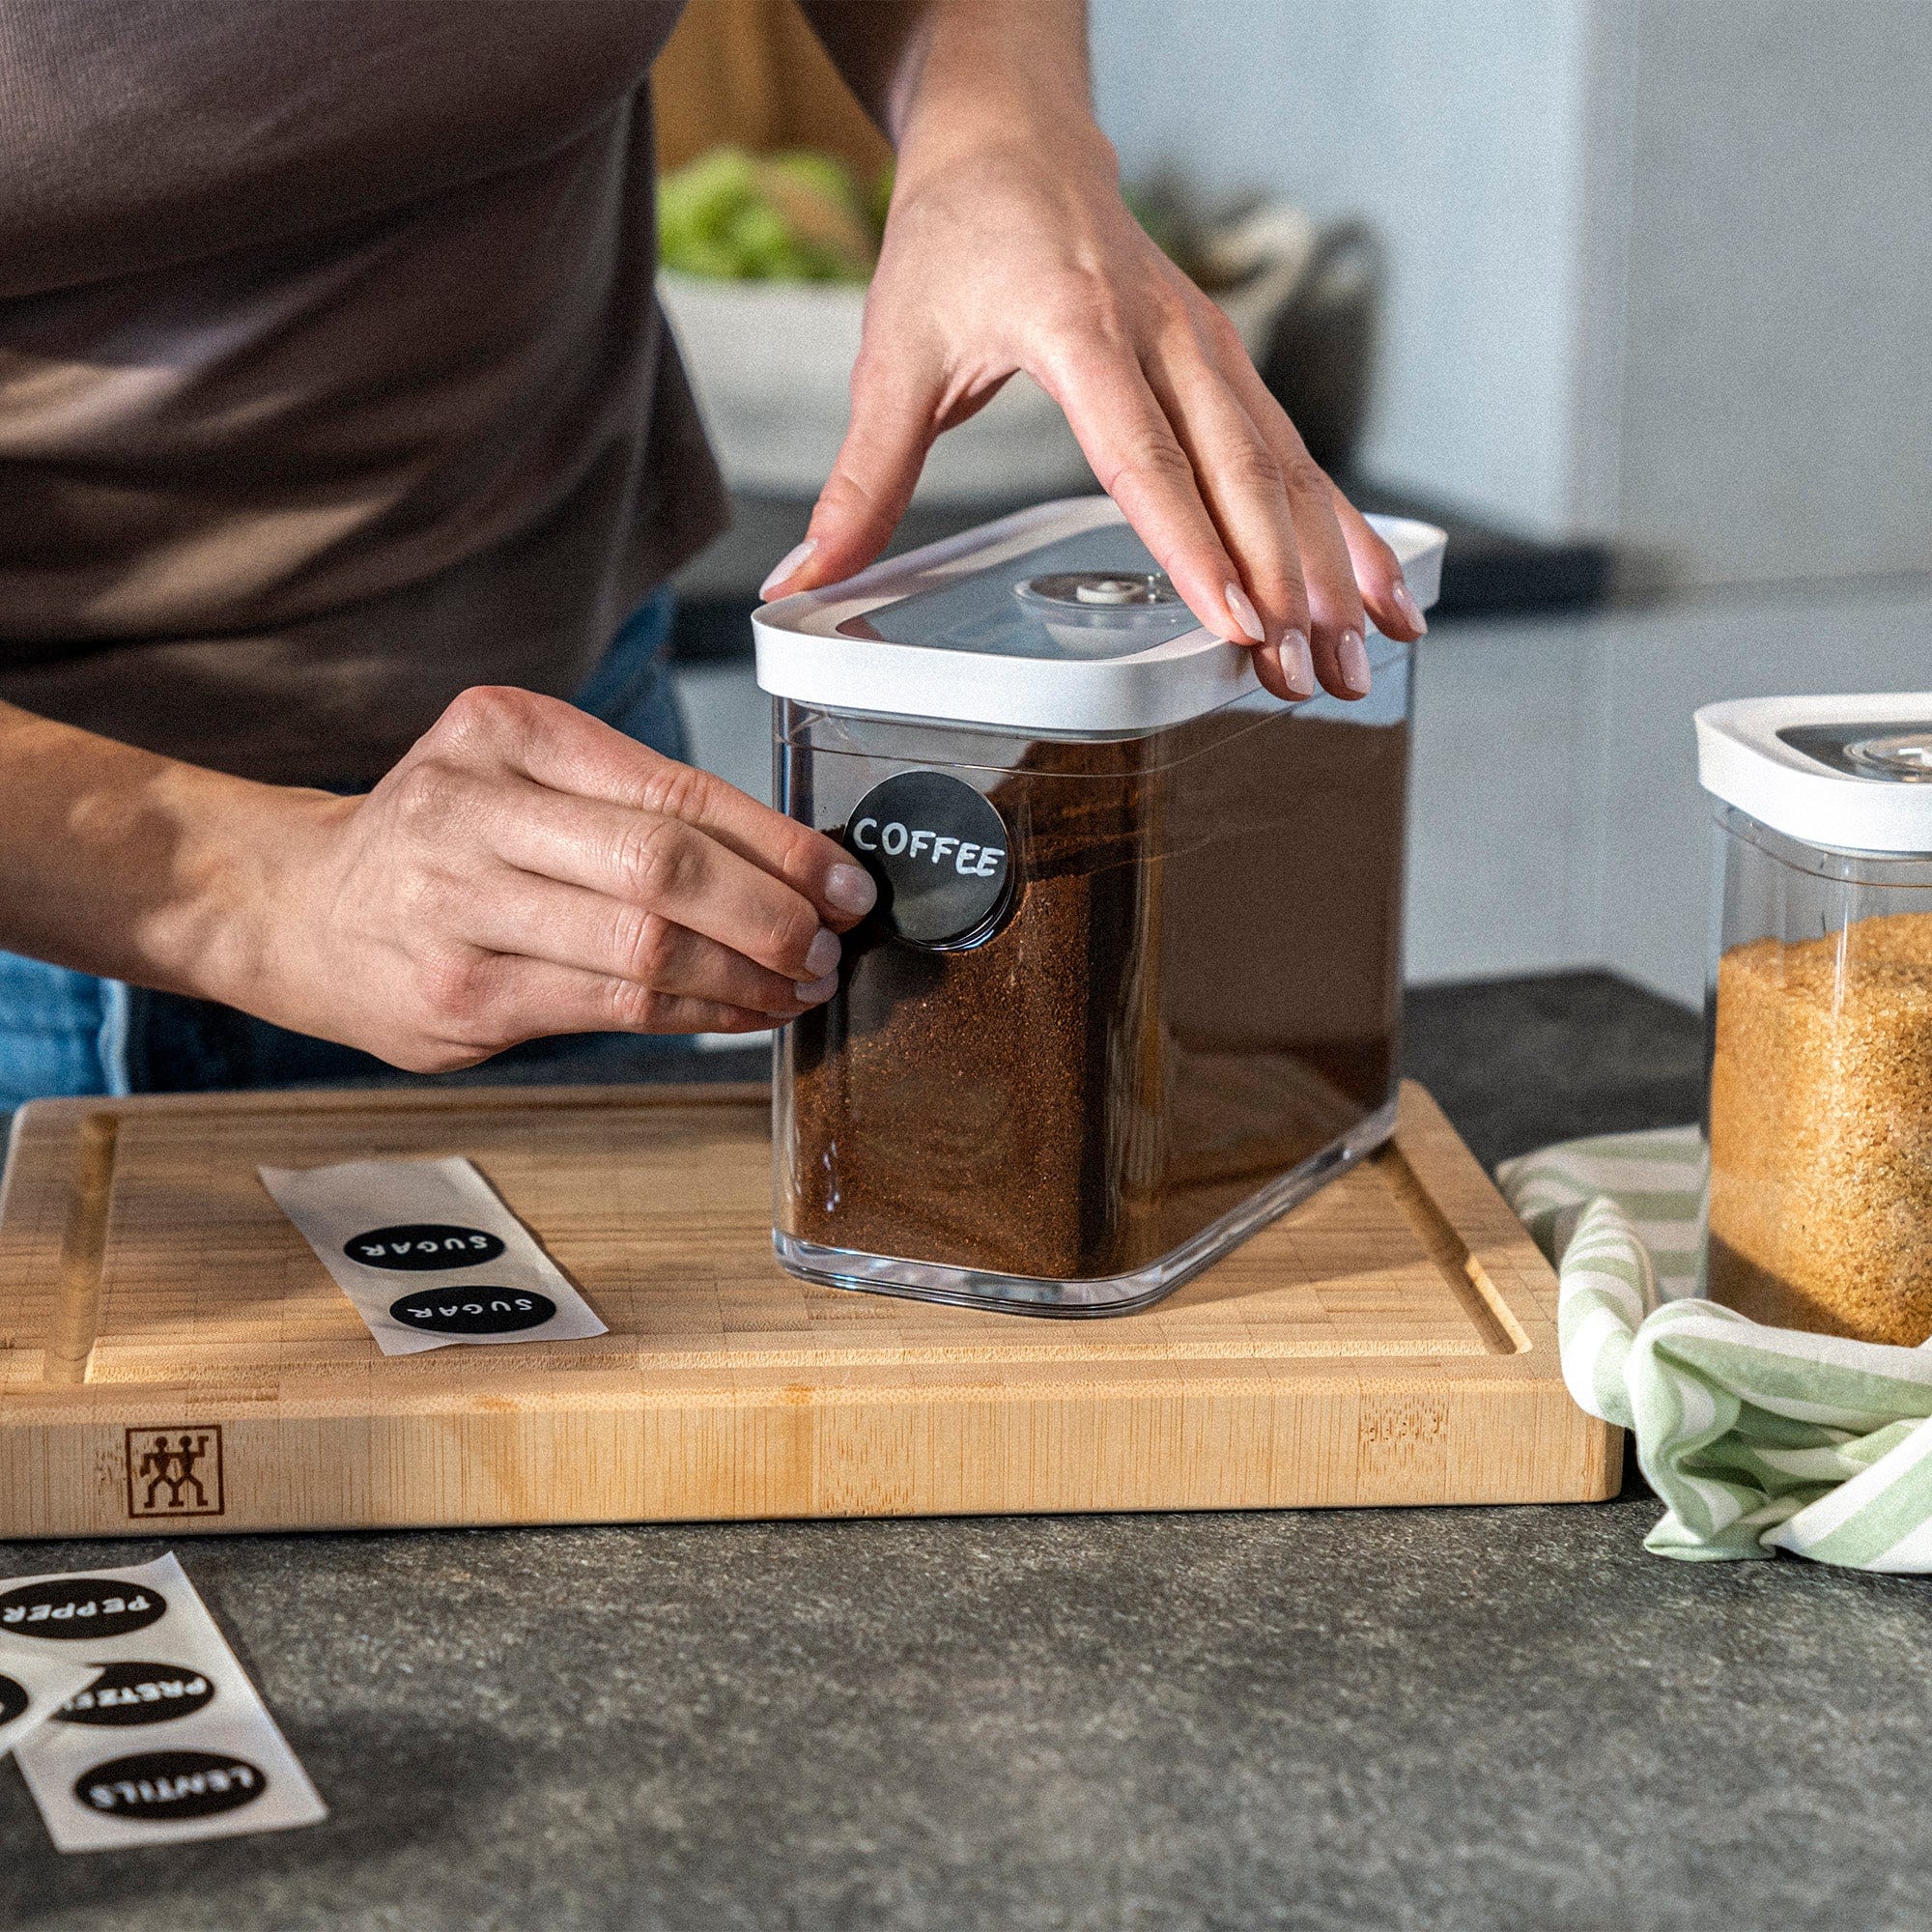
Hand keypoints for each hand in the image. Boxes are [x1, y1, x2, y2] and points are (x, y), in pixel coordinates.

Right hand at [219, 687, 875, 1071]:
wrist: (298, 907)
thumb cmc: (437, 842)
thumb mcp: (518, 776)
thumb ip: (631, 806)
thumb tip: (788, 866)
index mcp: (504, 731)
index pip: (676, 790)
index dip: (780, 845)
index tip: (844, 881)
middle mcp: (471, 808)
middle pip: (665, 866)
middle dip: (774, 913)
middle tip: (829, 942)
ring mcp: (457, 907)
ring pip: (644, 946)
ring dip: (745, 975)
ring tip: (796, 984)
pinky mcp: (459, 996)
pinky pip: (612, 1008)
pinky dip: (696, 1014)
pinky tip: (738, 1011)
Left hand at [760, 134, 1426, 701]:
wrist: (1018, 135)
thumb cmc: (956, 238)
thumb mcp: (894, 354)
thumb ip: (861, 479)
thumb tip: (800, 581)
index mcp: (1077, 326)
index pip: (1144, 454)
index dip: (1192, 542)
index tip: (1232, 619)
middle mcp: (1165, 335)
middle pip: (1239, 471)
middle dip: (1282, 581)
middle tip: (1302, 672)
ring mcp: (1212, 348)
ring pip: (1288, 467)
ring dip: (1330, 567)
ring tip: (1357, 658)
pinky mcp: (1232, 365)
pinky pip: (1299, 456)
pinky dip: (1346, 526)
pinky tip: (1379, 591)